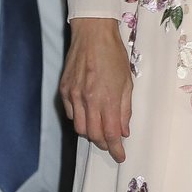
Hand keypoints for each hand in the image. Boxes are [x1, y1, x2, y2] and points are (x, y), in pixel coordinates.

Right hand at [60, 18, 131, 161]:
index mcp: (107, 98)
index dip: (116, 149)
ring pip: (79, 128)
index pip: (111, 134)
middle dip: (103, 144)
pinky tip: (87, 114)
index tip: (120, 156)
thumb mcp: (127, 82)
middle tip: (111, 144)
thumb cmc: (114, 55)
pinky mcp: (64, 90)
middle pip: (93, 135)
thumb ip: (125, 109)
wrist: (93, 34)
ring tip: (99, 129)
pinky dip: (79, 119)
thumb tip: (124, 130)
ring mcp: (73, 95)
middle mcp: (88, 100)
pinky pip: (70, 114)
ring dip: (91, 133)